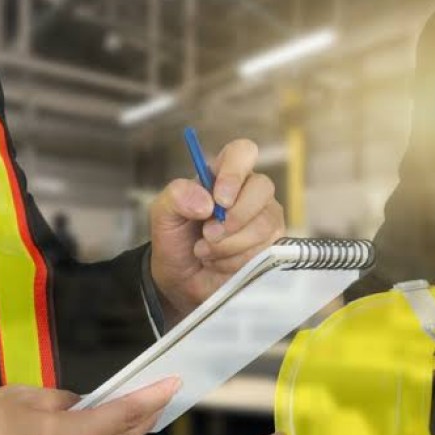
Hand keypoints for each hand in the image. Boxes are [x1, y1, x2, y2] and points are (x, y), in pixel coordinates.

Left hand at [150, 138, 284, 323]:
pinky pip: (264, 250)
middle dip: (234, 217)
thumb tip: (206, 202)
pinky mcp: (271, 246)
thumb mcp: (163, 215)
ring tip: (205, 252)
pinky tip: (220, 263)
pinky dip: (235, 261)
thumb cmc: (175, 241)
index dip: (234, 173)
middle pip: (262, 188)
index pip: (242, 152)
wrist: (181, 281)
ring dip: (228, 245)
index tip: (219, 200)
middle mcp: (249, 192)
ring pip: (263, 225)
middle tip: (208, 234)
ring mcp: (265, 219)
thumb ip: (177, 196)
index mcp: (223, 175)